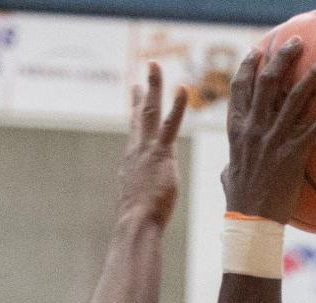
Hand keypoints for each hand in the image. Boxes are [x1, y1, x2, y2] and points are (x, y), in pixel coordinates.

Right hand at [118, 62, 187, 228]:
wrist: (136, 225)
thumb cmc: (140, 223)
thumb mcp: (141, 204)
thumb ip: (146, 193)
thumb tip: (147, 203)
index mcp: (132, 162)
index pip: (134, 132)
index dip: (135, 111)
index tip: (135, 94)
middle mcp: (136, 151)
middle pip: (139, 114)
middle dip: (143, 90)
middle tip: (147, 69)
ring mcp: (147, 151)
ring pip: (149, 111)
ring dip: (153, 86)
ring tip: (155, 64)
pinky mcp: (160, 155)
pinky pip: (170, 125)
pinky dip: (176, 107)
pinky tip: (182, 89)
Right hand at [223, 39, 315, 224]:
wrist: (250, 224)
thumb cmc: (240, 205)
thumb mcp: (228, 178)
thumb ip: (230, 164)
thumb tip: (229, 166)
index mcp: (238, 131)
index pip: (240, 88)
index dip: (249, 66)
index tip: (260, 50)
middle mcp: (254, 129)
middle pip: (268, 81)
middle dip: (283, 56)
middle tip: (298, 42)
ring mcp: (274, 140)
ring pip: (296, 96)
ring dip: (314, 75)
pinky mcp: (293, 154)